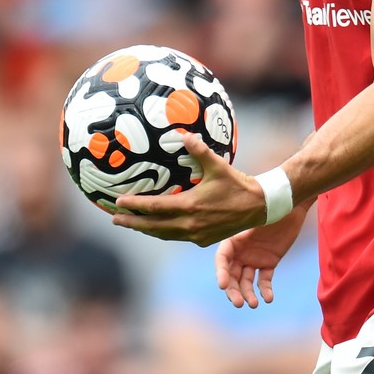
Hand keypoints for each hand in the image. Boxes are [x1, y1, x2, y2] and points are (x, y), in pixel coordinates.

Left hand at [112, 132, 269, 245]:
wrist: (259, 207)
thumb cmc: (237, 184)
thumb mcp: (218, 165)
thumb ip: (199, 150)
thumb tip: (183, 134)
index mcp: (190, 206)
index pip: (155, 207)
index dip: (134, 205)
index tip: (118, 202)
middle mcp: (190, 224)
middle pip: (153, 227)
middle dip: (132, 223)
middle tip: (115, 219)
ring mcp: (196, 235)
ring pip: (164, 234)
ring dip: (146, 229)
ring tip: (131, 224)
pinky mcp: (203, 240)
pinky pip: (177, 236)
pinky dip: (163, 233)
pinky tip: (157, 227)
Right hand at [215, 206, 308, 307]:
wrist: (291, 206)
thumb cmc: (272, 207)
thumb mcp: (257, 215)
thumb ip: (245, 224)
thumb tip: (231, 229)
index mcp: (233, 240)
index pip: (222, 259)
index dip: (220, 272)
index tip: (222, 285)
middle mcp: (240, 251)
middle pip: (232, 276)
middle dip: (233, 290)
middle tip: (239, 303)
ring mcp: (254, 258)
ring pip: (247, 281)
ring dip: (248, 294)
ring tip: (254, 304)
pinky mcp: (269, 262)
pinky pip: (264, 280)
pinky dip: (266, 290)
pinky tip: (269, 298)